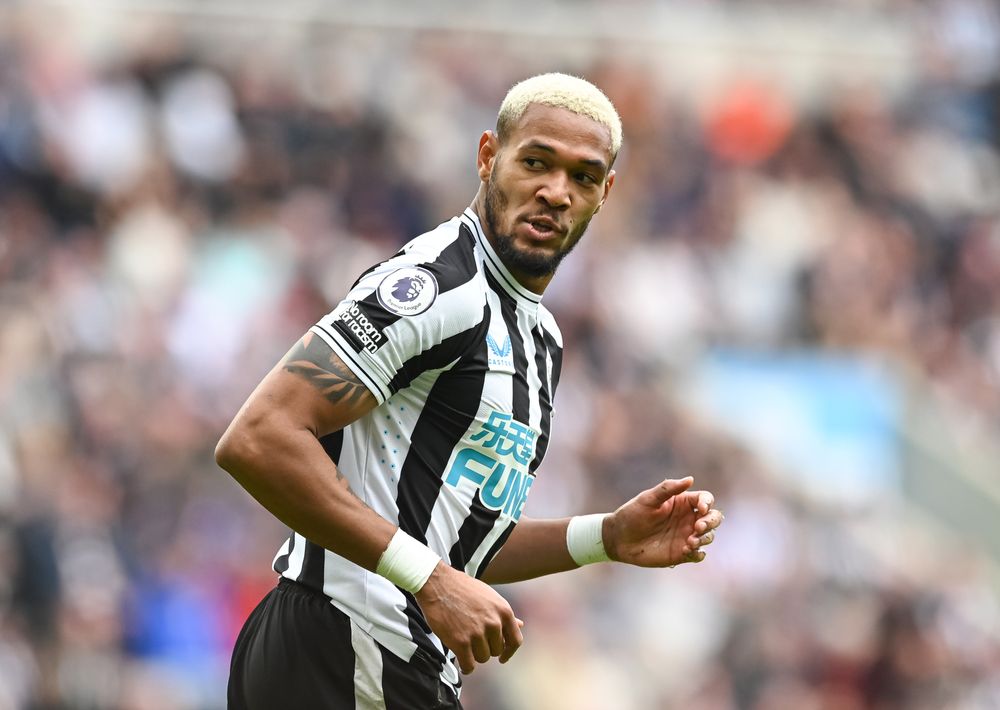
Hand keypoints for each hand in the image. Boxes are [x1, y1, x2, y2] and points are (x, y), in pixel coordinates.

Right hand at [415, 562, 523, 673]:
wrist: (438, 584)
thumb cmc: (462, 588)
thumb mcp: (489, 597)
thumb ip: (503, 614)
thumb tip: (520, 624)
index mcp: (503, 611)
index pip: (515, 641)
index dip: (509, 651)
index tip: (503, 657)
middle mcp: (494, 623)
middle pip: (496, 651)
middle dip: (485, 647)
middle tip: (472, 638)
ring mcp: (477, 633)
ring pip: (482, 658)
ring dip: (473, 655)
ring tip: (464, 642)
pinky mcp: (461, 642)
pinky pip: (468, 665)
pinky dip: (465, 666)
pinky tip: (460, 660)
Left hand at [603, 477, 722, 567]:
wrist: (619, 538)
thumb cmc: (632, 514)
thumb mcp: (648, 499)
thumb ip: (668, 489)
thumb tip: (690, 479)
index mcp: (682, 502)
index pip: (705, 499)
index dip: (707, 503)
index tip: (701, 508)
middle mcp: (688, 519)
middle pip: (713, 518)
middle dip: (711, 521)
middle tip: (698, 527)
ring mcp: (686, 536)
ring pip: (708, 536)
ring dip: (705, 538)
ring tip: (690, 542)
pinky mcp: (681, 553)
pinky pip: (698, 555)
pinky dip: (698, 553)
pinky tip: (687, 551)